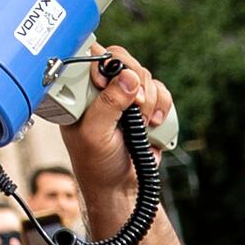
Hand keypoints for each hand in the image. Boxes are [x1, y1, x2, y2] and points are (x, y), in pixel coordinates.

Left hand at [63, 49, 176, 205]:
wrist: (120, 186)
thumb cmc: (97, 163)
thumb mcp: (94, 133)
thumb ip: (108, 104)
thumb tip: (128, 77)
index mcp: (80, 91)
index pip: (92, 57)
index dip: (105, 64)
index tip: (106, 83)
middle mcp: (102, 89)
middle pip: (124, 60)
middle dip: (134, 85)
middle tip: (133, 107)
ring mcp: (125, 95)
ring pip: (145, 76)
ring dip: (149, 101)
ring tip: (140, 124)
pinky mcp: (146, 105)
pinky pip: (162, 91)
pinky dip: (163, 107)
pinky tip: (153, 125)